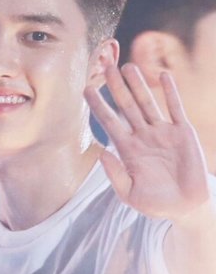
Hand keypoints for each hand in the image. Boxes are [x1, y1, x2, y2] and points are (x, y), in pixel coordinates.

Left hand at [84, 63, 209, 222]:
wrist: (186, 207)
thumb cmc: (156, 203)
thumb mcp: (130, 194)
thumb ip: (116, 175)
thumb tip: (100, 152)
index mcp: (127, 149)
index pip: (109, 122)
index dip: (98, 105)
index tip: (86, 88)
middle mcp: (142, 136)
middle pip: (126, 106)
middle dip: (115, 87)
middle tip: (106, 66)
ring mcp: (162, 132)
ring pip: (147, 102)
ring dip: (138, 85)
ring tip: (128, 66)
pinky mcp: (182, 132)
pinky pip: (175, 108)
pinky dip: (170, 92)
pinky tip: (163, 76)